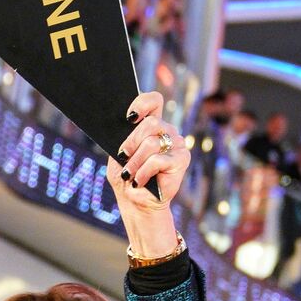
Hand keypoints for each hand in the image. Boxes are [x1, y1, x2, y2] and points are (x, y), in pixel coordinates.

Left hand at [108, 91, 188, 257]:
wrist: (135, 200)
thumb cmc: (126, 176)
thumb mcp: (117, 154)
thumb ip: (121, 138)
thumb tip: (120, 123)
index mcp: (151, 124)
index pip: (153, 100)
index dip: (142, 103)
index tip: (129, 116)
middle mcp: (167, 131)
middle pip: (151, 123)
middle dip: (131, 141)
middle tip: (123, 155)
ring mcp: (177, 144)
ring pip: (152, 142)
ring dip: (135, 161)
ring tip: (129, 173)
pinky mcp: (182, 159)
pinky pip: (158, 160)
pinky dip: (143, 171)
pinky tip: (138, 181)